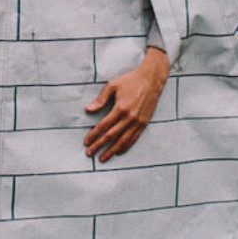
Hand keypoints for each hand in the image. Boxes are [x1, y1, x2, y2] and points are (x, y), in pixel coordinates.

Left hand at [84, 47, 168, 161]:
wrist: (151, 80)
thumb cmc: (130, 81)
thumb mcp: (112, 86)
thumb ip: (100, 99)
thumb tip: (88, 110)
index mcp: (120, 108)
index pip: (103, 126)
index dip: (93, 135)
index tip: (86, 142)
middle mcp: (129, 117)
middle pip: (111, 135)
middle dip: (99, 145)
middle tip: (90, 153)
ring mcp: (138, 122)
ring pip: (123, 140)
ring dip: (111, 150)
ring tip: (103, 158)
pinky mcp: (144, 123)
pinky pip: (133, 138)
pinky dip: (125, 147)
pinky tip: (118, 152)